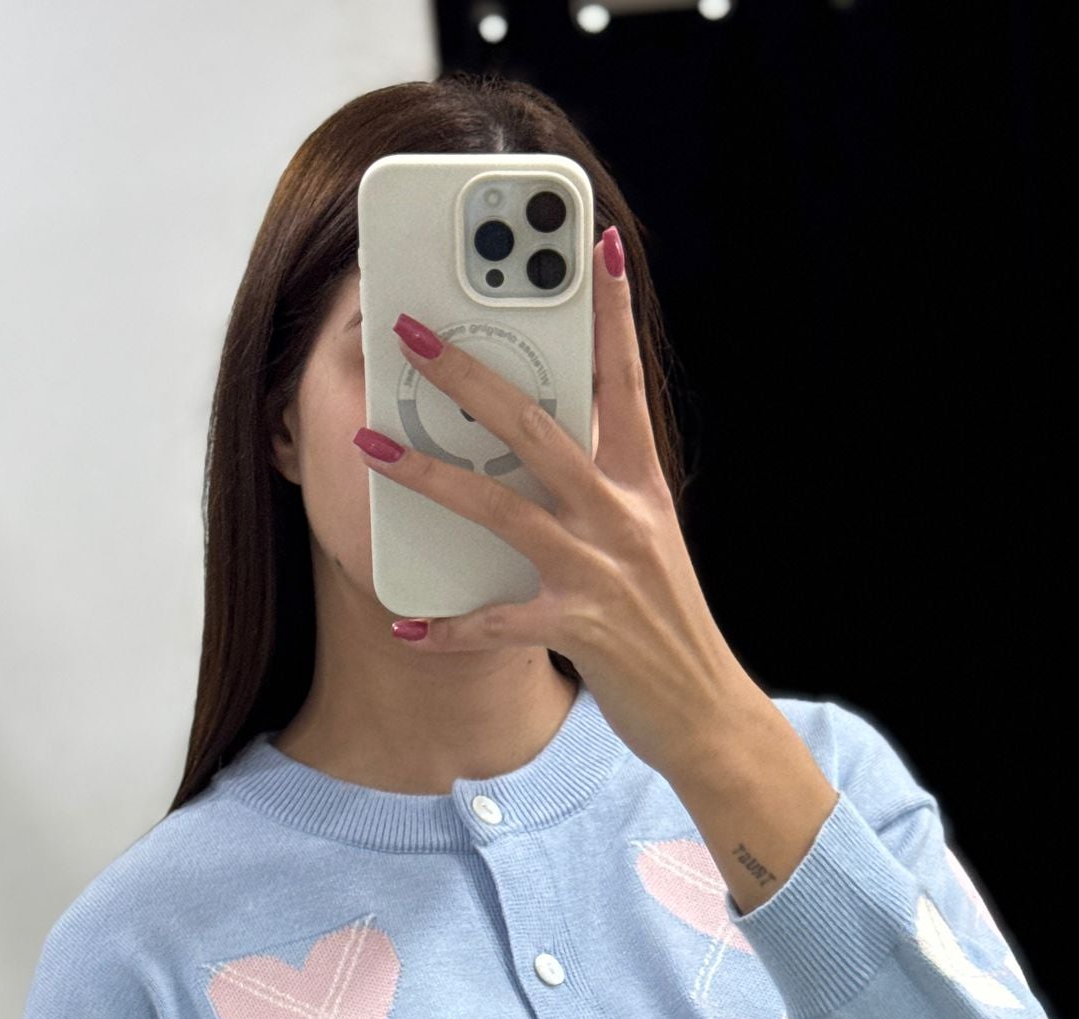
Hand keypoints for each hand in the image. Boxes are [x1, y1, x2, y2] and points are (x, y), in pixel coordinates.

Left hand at [351, 227, 758, 784]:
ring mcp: (601, 570)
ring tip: (371, 448)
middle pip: (536, 427)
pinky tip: (407, 627)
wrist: (707, 712)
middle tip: (413, 334)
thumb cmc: (669, 628)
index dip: (612, 312)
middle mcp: (622, 516)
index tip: (594, 247)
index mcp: (642, 485)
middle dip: (468, 376)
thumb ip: (606, 494)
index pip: (625, 380)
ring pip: (502, 507)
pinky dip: (448, 628)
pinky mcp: (582, 628)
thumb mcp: (649, 543)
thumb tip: (550, 450)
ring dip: (429, 474)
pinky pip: (498, 622)